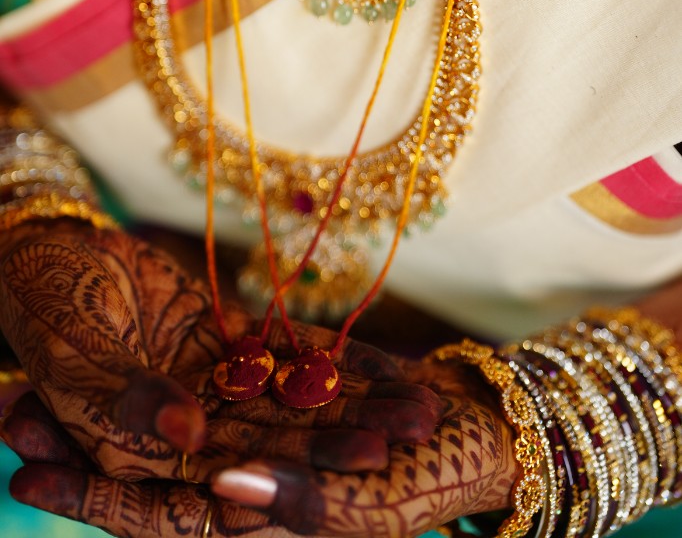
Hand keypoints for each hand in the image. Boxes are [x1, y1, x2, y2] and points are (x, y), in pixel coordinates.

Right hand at [0, 225, 441, 486]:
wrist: (46, 253)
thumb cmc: (42, 309)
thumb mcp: (75, 359)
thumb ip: (130, 403)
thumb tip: (191, 434)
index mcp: (145, 459)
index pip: (233, 478)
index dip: (298, 474)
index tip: (362, 467)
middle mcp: (187, 435)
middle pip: (278, 445)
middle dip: (346, 440)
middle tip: (415, 432)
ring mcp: (210, 390)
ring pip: (289, 402)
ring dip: (352, 403)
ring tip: (419, 404)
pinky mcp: (222, 347)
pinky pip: (280, 356)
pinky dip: (326, 358)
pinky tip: (377, 360)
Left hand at [2, 360, 513, 537]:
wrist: (485, 431)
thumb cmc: (435, 483)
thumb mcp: (365, 506)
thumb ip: (297, 500)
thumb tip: (218, 488)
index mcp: (255, 516)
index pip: (155, 514)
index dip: (90, 496)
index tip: (24, 473)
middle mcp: (242, 471)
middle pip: (146, 463)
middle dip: (81, 441)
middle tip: (8, 408)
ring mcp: (256, 422)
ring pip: (170, 412)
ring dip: (113, 398)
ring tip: (47, 370)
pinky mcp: (275, 380)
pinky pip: (211, 369)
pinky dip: (173, 354)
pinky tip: (131, 327)